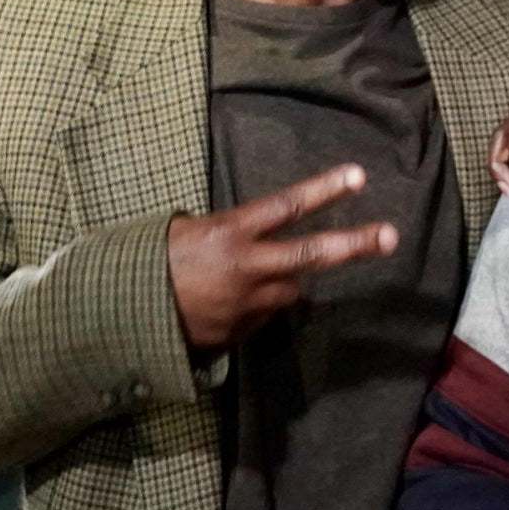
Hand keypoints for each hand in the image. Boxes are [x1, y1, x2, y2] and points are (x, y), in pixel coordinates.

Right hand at [167, 165, 397, 354]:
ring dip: (284, 281)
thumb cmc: (151, 262)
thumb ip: (230, 227)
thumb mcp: (184, 229)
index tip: (359, 176)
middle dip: (354, 245)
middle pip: (311, 255)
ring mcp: (247, 304)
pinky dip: (258, 305)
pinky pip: (265, 314)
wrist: (118, 316)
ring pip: (290, 289)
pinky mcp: (242, 333)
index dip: (324, 190)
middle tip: (390, 236)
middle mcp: (246, 268)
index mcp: (229, 234)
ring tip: (241, 277)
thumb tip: (260, 227)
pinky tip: (229, 302)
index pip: (287, 207)